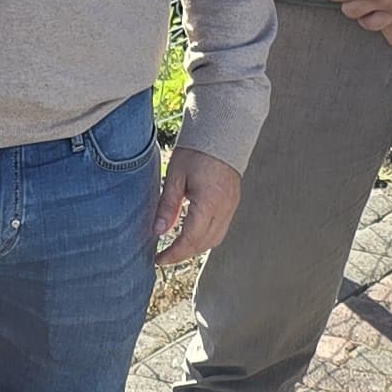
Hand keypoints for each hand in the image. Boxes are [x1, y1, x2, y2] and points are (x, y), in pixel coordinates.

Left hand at [150, 148, 242, 265]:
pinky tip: (191, 234)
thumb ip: (168, 205)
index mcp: (209, 202)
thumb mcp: (175, 175)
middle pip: (204, 244)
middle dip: (184, 254)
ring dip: (195, 247)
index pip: (190, 239)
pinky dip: (205, 237)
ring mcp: (231, 207)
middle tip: (164, 256)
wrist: (223, 132)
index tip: (158, 259)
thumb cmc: (196, 150)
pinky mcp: (233, 203)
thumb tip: (158, 231)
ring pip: (215, 240)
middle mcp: (224, 208)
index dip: (174, 253)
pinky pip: (221, 229)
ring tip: (176, 248)